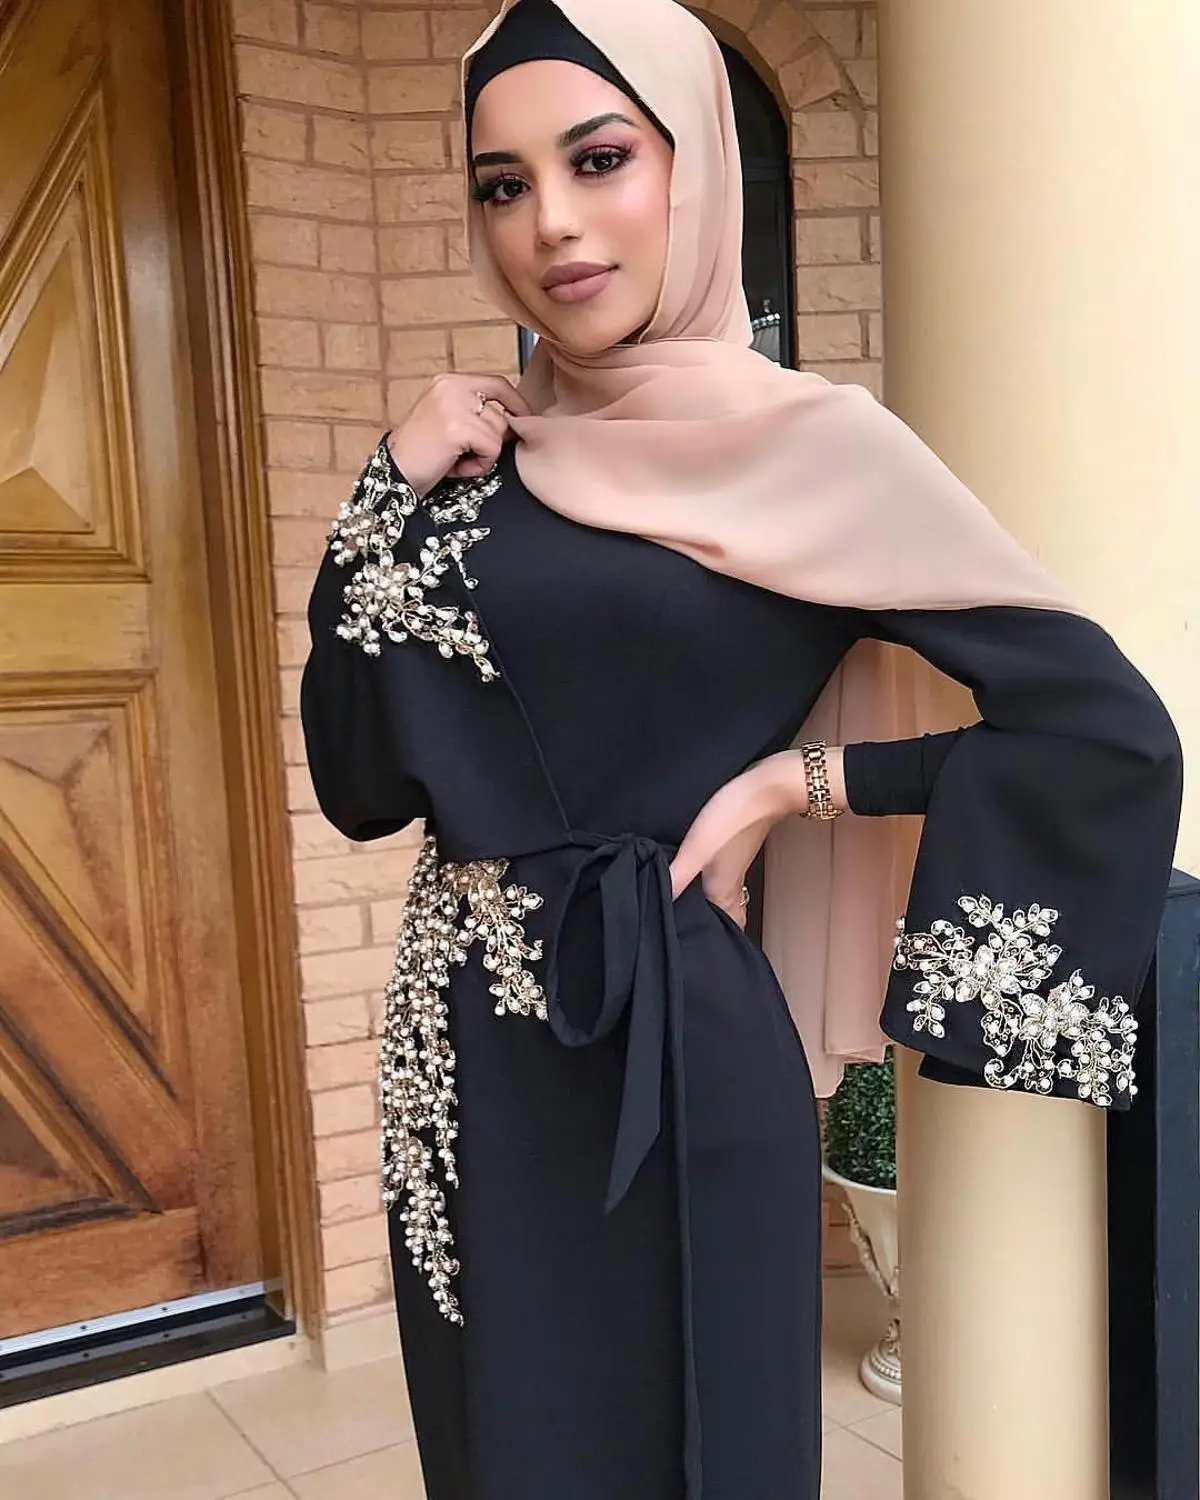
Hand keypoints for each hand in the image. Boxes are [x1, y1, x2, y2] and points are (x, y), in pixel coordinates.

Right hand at [387, 373, 530, 497]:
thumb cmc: (421, 453)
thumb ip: (475, 411)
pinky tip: (456, 467)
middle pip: (501, 414)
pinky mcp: (457, 428)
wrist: (395, 473)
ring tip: (457, 460)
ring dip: (484, 455)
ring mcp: (454, 406)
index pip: (497, 384)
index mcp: (448, 381)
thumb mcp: (448, 420)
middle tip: (465, 454)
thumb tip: (516, 419)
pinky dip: (480, 464)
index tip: (523, 420)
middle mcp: (451, 387)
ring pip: (499, 432)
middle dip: (492, 441)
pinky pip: (492, 448)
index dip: (515, 404)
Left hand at [668, 747, 846, 926]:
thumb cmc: (733, 819)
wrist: (766, 787)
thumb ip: (677, 877)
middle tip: (684, 937)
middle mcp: (730, 885)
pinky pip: (720, 879)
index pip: (720, 931)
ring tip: (682, 911)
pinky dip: (708, 886)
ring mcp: (733, 868)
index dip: (707, 944)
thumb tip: (656, 902)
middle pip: (723, 919)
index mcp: (722, 892)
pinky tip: (692, 878)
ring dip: (708, 908)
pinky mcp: (732, 850)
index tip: (689, 954)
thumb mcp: (697, 849)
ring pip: (722, 900)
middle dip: (708, 930)